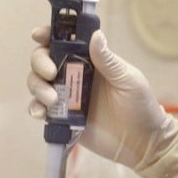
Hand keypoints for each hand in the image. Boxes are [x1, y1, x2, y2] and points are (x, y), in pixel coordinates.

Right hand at [27, 28, 177, 177]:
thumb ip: (108, 61)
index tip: (38, 35)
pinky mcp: (62, 118)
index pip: (64, 42)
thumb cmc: (140, 106)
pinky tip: (41, 113)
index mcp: (90, 61)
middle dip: (40, 62)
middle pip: (44, 60)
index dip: (48, 35)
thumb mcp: (128, 80)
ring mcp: (67, 97)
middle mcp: (74, 75)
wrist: (142, 142)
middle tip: (50, 73)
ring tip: (52, 99)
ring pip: (38, 83)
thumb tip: (95, 35)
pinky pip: (41, 109)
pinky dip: (35, 108)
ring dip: (38, 86)